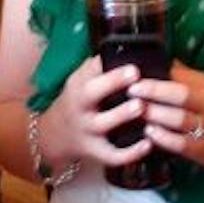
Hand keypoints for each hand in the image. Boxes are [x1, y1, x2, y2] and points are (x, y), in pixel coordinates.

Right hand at [35, 57, 154, 175]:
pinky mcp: (95, 151)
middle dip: (112, 82)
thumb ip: (97, 68)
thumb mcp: (79, 81)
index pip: (89, 71)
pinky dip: (130, 152)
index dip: (108, 65)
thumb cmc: (77, 101)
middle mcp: (80, 107)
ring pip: (102, 124)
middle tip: (135, 74)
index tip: (129, 61)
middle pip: (90, 93)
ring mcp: (87, 130)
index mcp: (78, 86)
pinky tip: (148, 144)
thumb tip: (125, 47)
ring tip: (141, 106)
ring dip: (121, 115)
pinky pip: (112, 155)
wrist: (54, 135)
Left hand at [130, 61, 203, 173]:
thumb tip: (159, 58)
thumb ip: (183, 75)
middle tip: (130, 90)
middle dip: (153, 91)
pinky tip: (149, 133)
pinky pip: (180, 143)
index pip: (178, 76)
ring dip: (155, 114)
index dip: (155, 74)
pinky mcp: (201, 149)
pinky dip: (163, 138)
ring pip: (178, 118)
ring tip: (136, 110)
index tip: (133, 73)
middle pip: (179, 94)